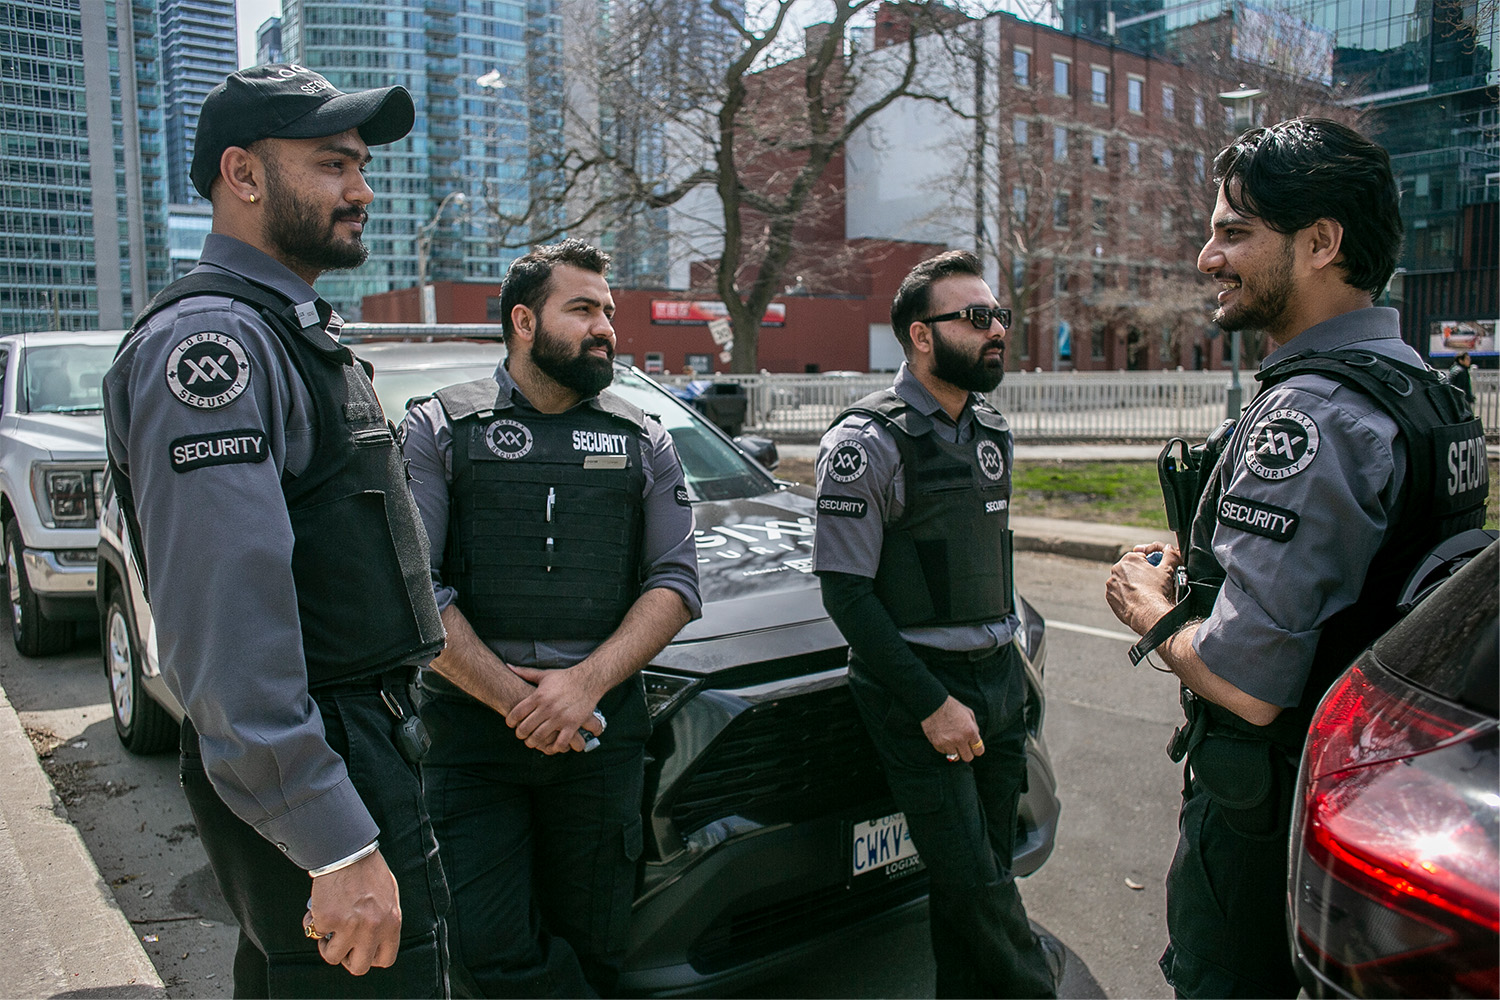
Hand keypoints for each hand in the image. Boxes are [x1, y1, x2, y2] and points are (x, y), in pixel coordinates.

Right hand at [303, 849, 400, 974]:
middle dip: (347, 959)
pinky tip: (317, 909)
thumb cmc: (368, 870)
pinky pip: (315, 934)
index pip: (386, 959)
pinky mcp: (328, 919)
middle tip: (341, 944)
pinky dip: (313, 923)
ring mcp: (350, 926)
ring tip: (328, 928)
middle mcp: (373, 928)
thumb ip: (384, 921)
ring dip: (327, 944)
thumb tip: (375, 941)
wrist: (347, 850)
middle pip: (359, 967)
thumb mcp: (388, 897)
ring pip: (333, 957)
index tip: (361, 949)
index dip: (371, 957)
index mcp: (392, 923)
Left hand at [507, 666, 604, 753]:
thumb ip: (525, 673)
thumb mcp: (544, 675)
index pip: (517, 713)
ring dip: (533, 742)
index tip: (511, 724)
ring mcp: (560, 717)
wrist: (589, 679)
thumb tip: (508, 666)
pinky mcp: (573, 724)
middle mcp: (548, 708)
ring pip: (540, 737)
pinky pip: (560, 742)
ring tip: (533, 742)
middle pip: (525, 728)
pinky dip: (554, 748)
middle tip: (521, 735)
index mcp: (539, 696)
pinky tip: (551, 746)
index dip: (510, 721)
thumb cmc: (565, 678)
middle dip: (520, 734)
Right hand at [920, 696, 983, 761]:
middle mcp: (960, 739)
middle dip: (967, 752)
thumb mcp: (969, 713)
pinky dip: (945, 747)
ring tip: (952, 741)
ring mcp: (948, 743)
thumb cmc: (952, 707)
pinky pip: (944, 752)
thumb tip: (976, 739)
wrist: (933, 704)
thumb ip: (974, 727)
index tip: (973, 746)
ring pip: (955, 757)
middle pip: (968, 758)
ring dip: (955, 751)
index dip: (977, 749)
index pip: (979, 751)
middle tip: (963, 746)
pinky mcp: (937, 744)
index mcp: (970, 731)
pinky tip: (943, 738)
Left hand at [1105, 544, 1179, 635]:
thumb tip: (1170, 549)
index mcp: (1130, 559)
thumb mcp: (1167, 570)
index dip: (1149, 566)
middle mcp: (1117, 569)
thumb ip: (1170, 555)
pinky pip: (1118, 594)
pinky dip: (1125, 596)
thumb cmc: (1157, 592)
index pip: (1140, 558)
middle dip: (1139, 575)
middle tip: (1150, 585)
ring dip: (1131, 586)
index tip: (1154, 574)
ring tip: (1143, 594)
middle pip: (1131, 569)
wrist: (1148, 613)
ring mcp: (1111, 583)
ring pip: (1123, 582)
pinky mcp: (1109, 596)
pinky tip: (1136, 600)